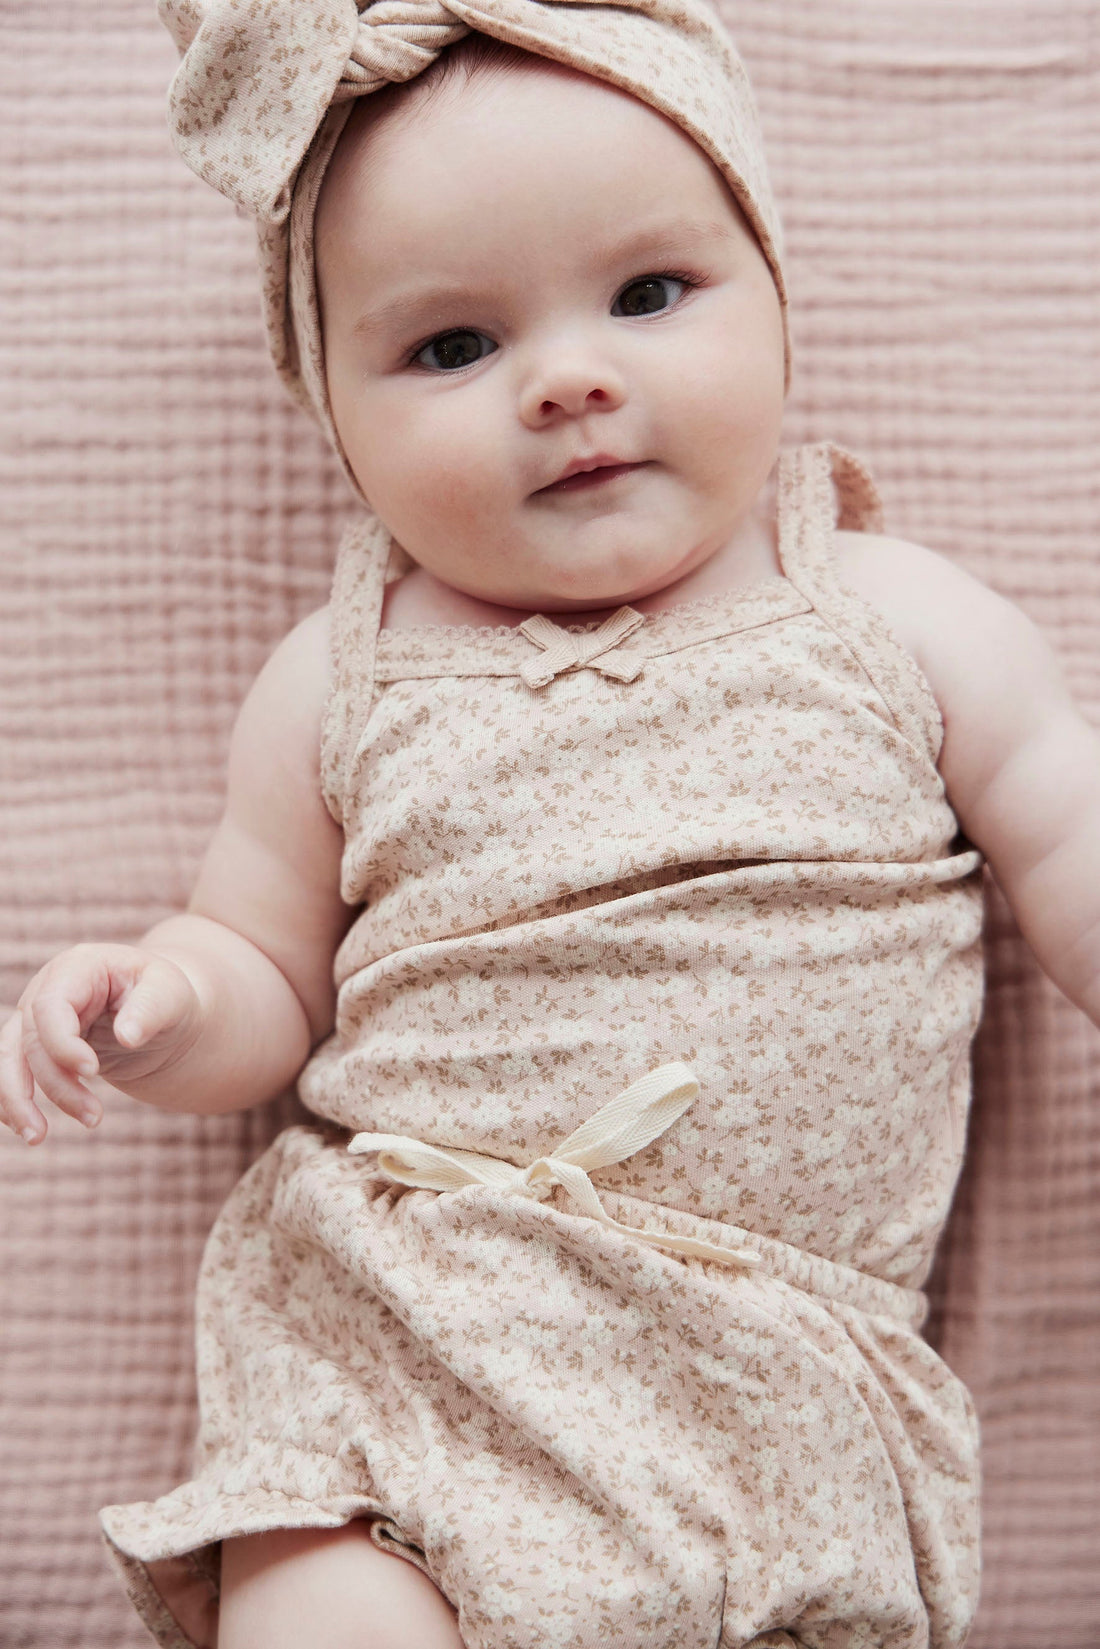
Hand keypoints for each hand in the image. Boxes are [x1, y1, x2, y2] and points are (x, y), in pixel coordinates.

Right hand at [0, 943, 202, 1143]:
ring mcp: (35, 1018)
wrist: (160, 1009)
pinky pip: (10, 1073)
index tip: (92, 1072)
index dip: (62, 1043)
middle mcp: (47, 989)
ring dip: (17, 1102)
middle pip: (31, 1040)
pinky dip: (11, 1102)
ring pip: (8, 1060)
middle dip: (56, 1084)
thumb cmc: (167, 997)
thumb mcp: (171, 994)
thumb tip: (128, 1035)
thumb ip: (151, 1009)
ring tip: (39, 1137)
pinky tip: (27, 1128)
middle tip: (94, 1119)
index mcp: (79, 967)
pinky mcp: (35, 1046)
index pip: (51, 1006)